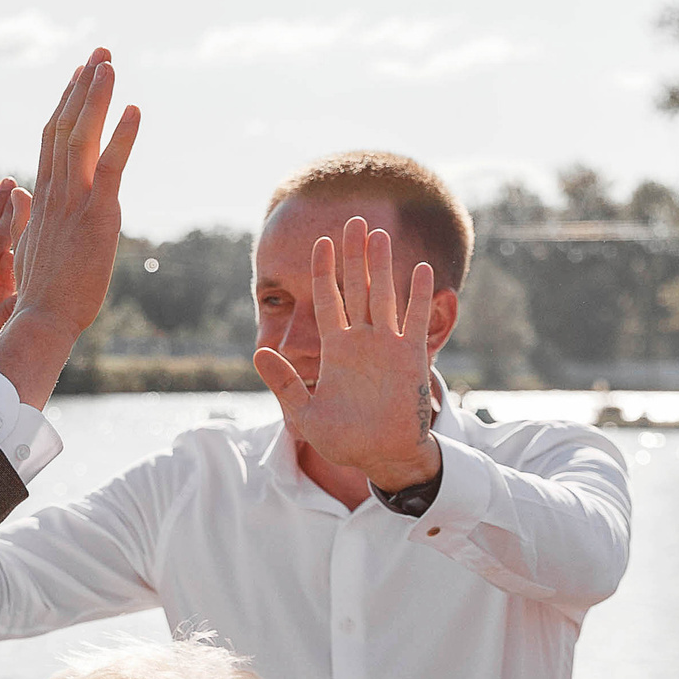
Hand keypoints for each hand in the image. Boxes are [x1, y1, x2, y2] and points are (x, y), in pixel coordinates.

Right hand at [0, 53, 140, 408]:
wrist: (43, 317)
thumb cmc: (38, 289)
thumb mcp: (26, 243)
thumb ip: (25, 214)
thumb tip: (20, 193)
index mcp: (42, 196)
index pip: (51, 138)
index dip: (65, 104)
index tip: (77, 77)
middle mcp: (55, 191)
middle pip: (65, 125)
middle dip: (82, 87)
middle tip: (99, 55)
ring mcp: (75, 201)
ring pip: (82, 136)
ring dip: (95, 97)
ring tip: (107, 64)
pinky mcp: (98, 216)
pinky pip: (111, 167)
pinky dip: (122, 137)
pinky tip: (133, 110)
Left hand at [251, 218, 438, 489]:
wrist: (381, 458)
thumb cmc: (344, 440)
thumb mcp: (305, 412)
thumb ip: (284, 382)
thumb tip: (258, 352)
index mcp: (335, 349)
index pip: (328, 300)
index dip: (324, 272)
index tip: (321, 241)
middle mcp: (361, 341)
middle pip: (356, 288)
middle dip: (353, 256)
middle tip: (353, 221)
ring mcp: (387, 346)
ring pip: (383, 296)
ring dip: (381, 266)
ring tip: (379, 234)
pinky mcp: (411, 357)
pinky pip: (416, 321)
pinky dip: (419, 297)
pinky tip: (420, 270)